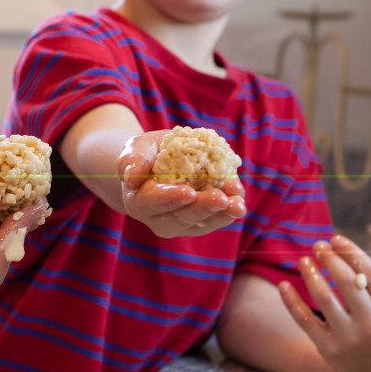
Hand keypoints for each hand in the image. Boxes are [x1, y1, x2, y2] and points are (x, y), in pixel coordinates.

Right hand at [117, 131, 245, 237]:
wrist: (161, 163)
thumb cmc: (147, 154)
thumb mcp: (136, 148)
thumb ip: (133, 159)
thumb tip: (132, 177)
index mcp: (139, 202)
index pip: (153, 202)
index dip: (171, 198)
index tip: (189, 192)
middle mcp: (160, 219)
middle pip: (181, 218)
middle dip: (202, 208)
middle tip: (220, 198)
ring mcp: (183, 223)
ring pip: (203, 224)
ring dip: (222, 214)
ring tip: (237, 203)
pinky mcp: (203, 221)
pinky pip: (218, 219)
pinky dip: (230, 209)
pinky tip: (238, 195)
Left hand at [277, 235, 370, 371]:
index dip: (352, 253)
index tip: (337, 239)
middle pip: (348, 283)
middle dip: (330, 259)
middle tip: (318, 245)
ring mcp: (350, 339)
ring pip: (324, 299)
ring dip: (311, 275)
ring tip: (304, 260)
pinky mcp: (328, 349)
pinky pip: (305, 321)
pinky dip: (292, 302)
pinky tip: (283, 285)